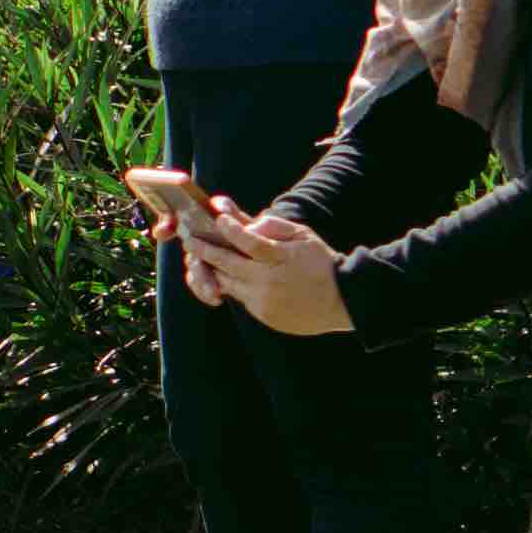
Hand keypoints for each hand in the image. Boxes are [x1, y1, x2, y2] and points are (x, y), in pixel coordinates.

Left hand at [185, 199, 352, 336]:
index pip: (248, 241)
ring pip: (226, 282)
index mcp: (281, 258)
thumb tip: (248, 221)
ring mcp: (264, 300)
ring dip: (210, 269)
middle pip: (226, 263)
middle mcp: (269, 280)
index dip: (230, 229)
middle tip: (189, 238)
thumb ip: (275, 226)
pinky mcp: (263, 314)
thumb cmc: (320, 262)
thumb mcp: (304, 236)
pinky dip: (228, 284)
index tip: (218, 218)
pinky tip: (223, 274)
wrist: (341, 301)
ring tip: (200, 257)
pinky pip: (238, 297)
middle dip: (204, 249)